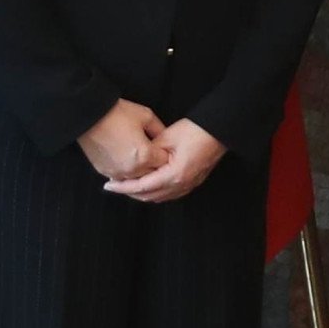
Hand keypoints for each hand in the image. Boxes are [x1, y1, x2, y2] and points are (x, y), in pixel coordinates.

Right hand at [78, 98, 166, 181]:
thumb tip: (166, 138)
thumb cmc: (115, 113)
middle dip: (155, 166)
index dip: (166, 155)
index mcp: (145, 155)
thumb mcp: (145, 115)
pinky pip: (121, 177)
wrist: (88, 115)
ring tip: (139, 157)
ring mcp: (117, 172)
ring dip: (141, 171)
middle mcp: (132, 168)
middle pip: (152, 175)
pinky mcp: (105, 171)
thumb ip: (160, 129)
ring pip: (137, 179)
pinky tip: (127, 161)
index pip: (165, 163)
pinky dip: (126, 172)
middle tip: (153, 154)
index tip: (164, 149)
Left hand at [106, 119, 226, 203]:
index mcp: (174, 175)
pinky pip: (170, 193)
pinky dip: (156, 191)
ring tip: (128, 184)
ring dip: (143, 193)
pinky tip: (148, 183)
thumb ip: (149, 152)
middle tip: (115, 185)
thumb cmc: (196, 130)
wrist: (219, 130)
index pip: (142, 187)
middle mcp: (182, 185)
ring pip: (160, 197)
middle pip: (150, 196)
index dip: (123, 187)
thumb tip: (136, 161)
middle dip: (130, 192)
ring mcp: (189, 185)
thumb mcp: (166, 137)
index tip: (109, 185)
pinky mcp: (193, 181)